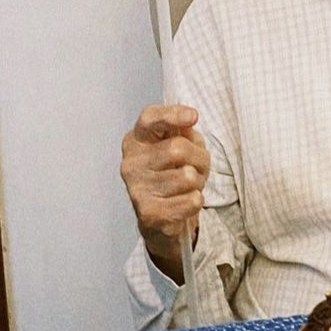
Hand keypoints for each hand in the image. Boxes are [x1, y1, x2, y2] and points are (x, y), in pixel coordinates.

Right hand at [120, 104, 208, 281]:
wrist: (164, 215)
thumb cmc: (173, 171)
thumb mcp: (181, 143)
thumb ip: (183, 129)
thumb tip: (189, 118)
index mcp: (137, 139)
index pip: (149, 118)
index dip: (172, 115)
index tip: (194, 116)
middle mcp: (131, 163)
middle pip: (178, 149)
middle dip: (199, 159)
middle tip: (196, 167)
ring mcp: (137, 189)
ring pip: (187, 177)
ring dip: (198, 181)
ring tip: (188, 185)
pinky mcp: (148, 213)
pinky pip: (191, 200)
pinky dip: (196, 200)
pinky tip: (183, 202)